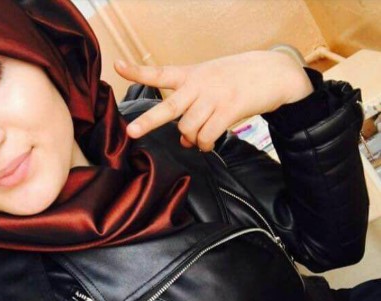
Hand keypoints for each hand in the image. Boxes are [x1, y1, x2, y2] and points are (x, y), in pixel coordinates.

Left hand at [115, 51, 312, 151]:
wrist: (274, 73)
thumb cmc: (238, 79)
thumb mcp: (212, 85)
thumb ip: (194, 111)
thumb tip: (185, 140)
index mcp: (192, 75)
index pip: (160, 73)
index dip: (138, 72)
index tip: (117, 66)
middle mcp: (200, 85)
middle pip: (169, 107)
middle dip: (148, 121)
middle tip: (132, 132)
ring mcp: (214, 97)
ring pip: (189, 129)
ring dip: (191, 139)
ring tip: (198, 139)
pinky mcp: (229, 110)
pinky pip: (207, 136)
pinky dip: (205, 144)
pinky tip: (208, 143)